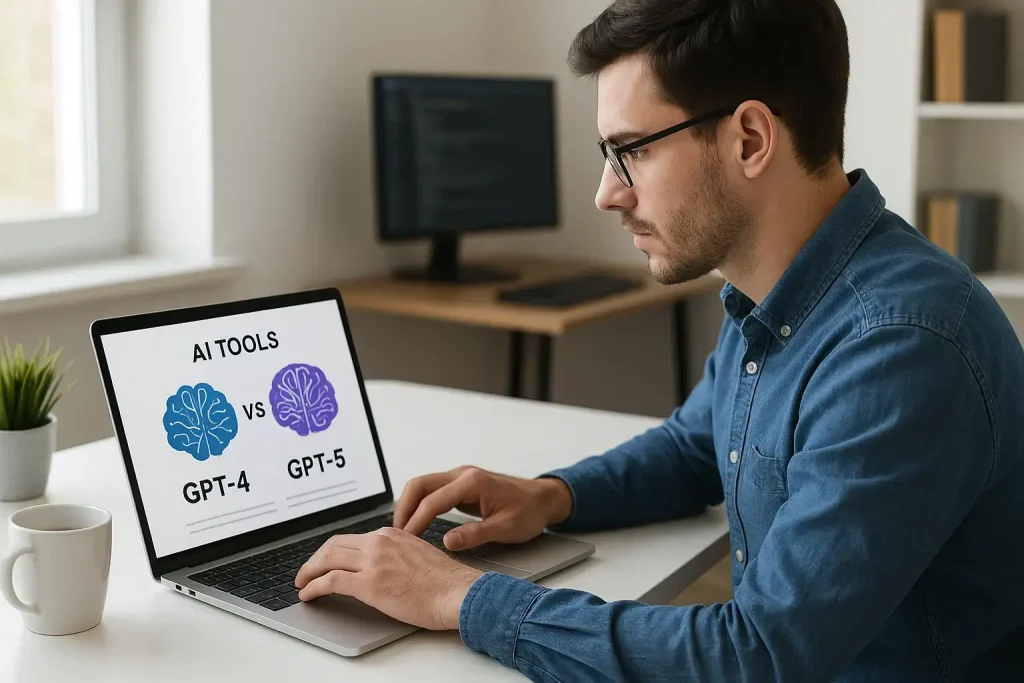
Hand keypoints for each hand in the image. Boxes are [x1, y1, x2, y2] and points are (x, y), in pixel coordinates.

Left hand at [295, 527, 483, 629]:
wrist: (457, 592)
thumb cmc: (445, 582)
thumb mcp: (418, 554)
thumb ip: (396, 554)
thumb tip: (380, 567)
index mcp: (391, 534)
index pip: (351, 538)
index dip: (332, 551)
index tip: (325, 561)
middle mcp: (379, 542)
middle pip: (333, 544)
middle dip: (314, 559)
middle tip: (306, 572)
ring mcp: (373, 561)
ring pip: (327, 559)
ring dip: (308, 572)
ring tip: (302, 584)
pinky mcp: (368, 583)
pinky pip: (330, 581)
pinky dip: (313, 587)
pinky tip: (309, 595)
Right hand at [393, 466, 572, 550]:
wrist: (544, 498)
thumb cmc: (529, 512)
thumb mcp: (505, 528)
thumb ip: (475, 535)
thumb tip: (448, 543)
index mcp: (472, 483)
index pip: (433, 501)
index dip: (416, 521)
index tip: (405, 541)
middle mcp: (463, 474)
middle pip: (420, 484)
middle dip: (404, 508)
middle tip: (396, 534)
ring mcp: (461, 476)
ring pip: (423, 484)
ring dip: (409, 505)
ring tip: (403, 530)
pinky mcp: (461, 484)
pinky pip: (433, 490)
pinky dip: (420, 504)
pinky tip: (417, 522)